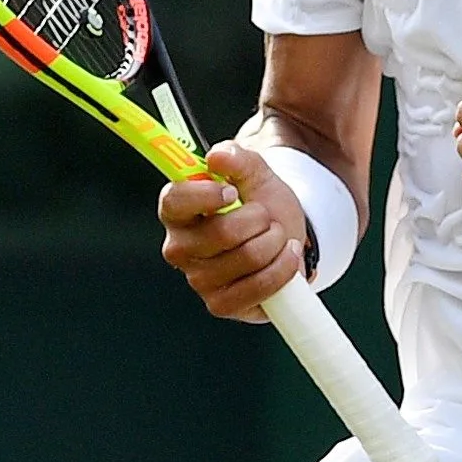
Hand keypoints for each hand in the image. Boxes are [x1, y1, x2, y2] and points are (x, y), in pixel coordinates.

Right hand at [158, 144, 308, 320]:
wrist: (286, 236)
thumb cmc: (261, 203)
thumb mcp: (254, 173)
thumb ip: (236, 158)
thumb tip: (217, 157)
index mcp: (177, 211)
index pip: (174, 201)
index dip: (205, 195)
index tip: (232, 192)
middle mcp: (180, 248)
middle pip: (221, 233)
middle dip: (259, 220)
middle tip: (267, 217)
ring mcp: (199, 280)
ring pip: (246, 259)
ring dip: (275, 243)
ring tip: (278, 237)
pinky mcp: (221, 304)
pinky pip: (257, 289)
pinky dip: (282, 270)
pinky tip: (287, 257)